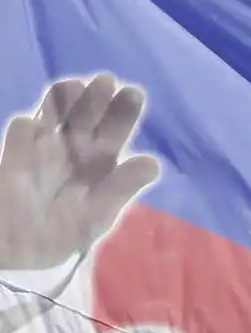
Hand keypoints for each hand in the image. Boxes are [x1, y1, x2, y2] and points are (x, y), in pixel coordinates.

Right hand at [0, 76, 159, 269]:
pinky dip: (26, 133)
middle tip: (106, 82)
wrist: (9, 251)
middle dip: (96, 98)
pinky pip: (20, 138)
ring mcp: (40, 150)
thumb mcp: (94, 218)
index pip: (114, 132)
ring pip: (54, 116)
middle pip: (86, 116)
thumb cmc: (56, 235)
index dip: (124, 112)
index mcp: (98, 164)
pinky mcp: (11, 158)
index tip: (133, 93)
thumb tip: (154, 163)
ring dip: (63, 100)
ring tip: (75, 87)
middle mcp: (72, 150)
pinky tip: (32, 127)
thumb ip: (120, 190)